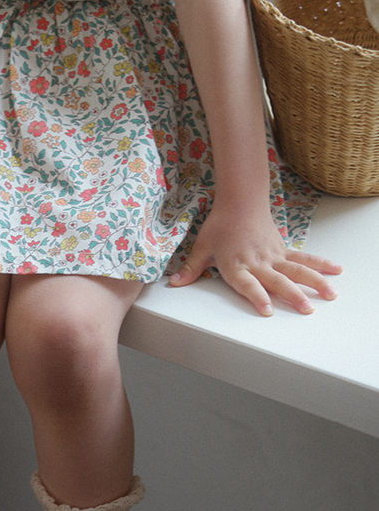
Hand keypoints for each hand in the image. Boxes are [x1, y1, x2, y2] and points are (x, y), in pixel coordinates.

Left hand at [169, 204, 342, 315]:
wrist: (240, 201)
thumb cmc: (219, 226)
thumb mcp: (202, 248)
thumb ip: (191, 269)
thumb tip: (174, 284)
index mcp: (236, 265)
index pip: (248, 284)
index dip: (257, 297)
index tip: (268, 310)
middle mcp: (257, 262)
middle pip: (277, 280)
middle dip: (292, 295)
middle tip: (306, 309)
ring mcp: (272, 256)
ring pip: (297, 270)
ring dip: (314, 282)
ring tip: (330, 295)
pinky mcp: (282, 249)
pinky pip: (303, 259)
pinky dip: (320, 264)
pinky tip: (335, 272)